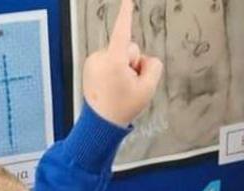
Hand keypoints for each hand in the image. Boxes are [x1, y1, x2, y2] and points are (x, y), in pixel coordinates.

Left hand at [81, 0, 162, 126]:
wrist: (101, 123)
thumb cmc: (123, 107)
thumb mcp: (148, 89)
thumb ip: (153, 67)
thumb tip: (145, 60)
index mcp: (114, 61)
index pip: (123, 32)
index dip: (126, 14)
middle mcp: (100, 57)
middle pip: (129, 48)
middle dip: (132, 63)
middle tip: (128, 85)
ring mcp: (93, 61)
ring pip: (119, 54)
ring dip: (123, 67)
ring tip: (118, 87)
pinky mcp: (90, 65)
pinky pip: (109, 59)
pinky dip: (113, 69)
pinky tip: (111, 85)